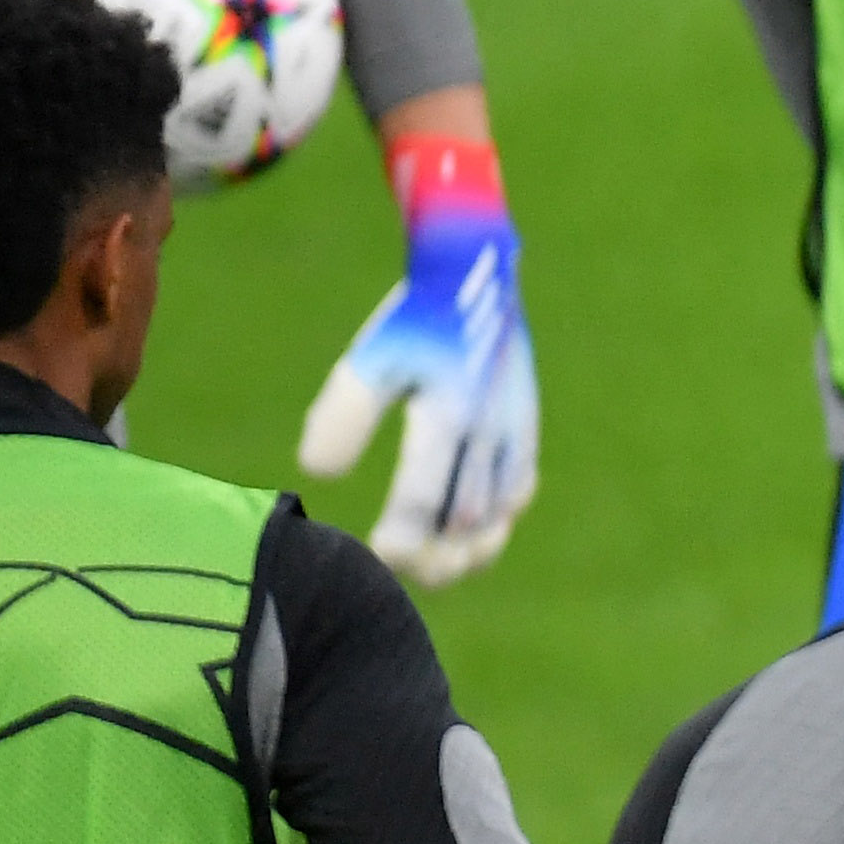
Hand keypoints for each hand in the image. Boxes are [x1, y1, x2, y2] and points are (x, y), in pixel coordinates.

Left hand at [298, 136, 536, 585]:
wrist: (477, 273)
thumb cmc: (415, 319)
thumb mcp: (371, 358)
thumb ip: (345, 413)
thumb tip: (317, 473)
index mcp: (450, 414)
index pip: (424, 495)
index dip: (402, 535)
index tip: (378, 558)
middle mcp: (489, 432)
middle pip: (465, 516)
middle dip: (437, 553)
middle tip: (405, 571)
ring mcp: (514, 433)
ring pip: (498, 510)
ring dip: (472, 545)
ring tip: (444, 567)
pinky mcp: (525, 428)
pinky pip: (517, 488)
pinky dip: (497, 517)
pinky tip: (476, 529)